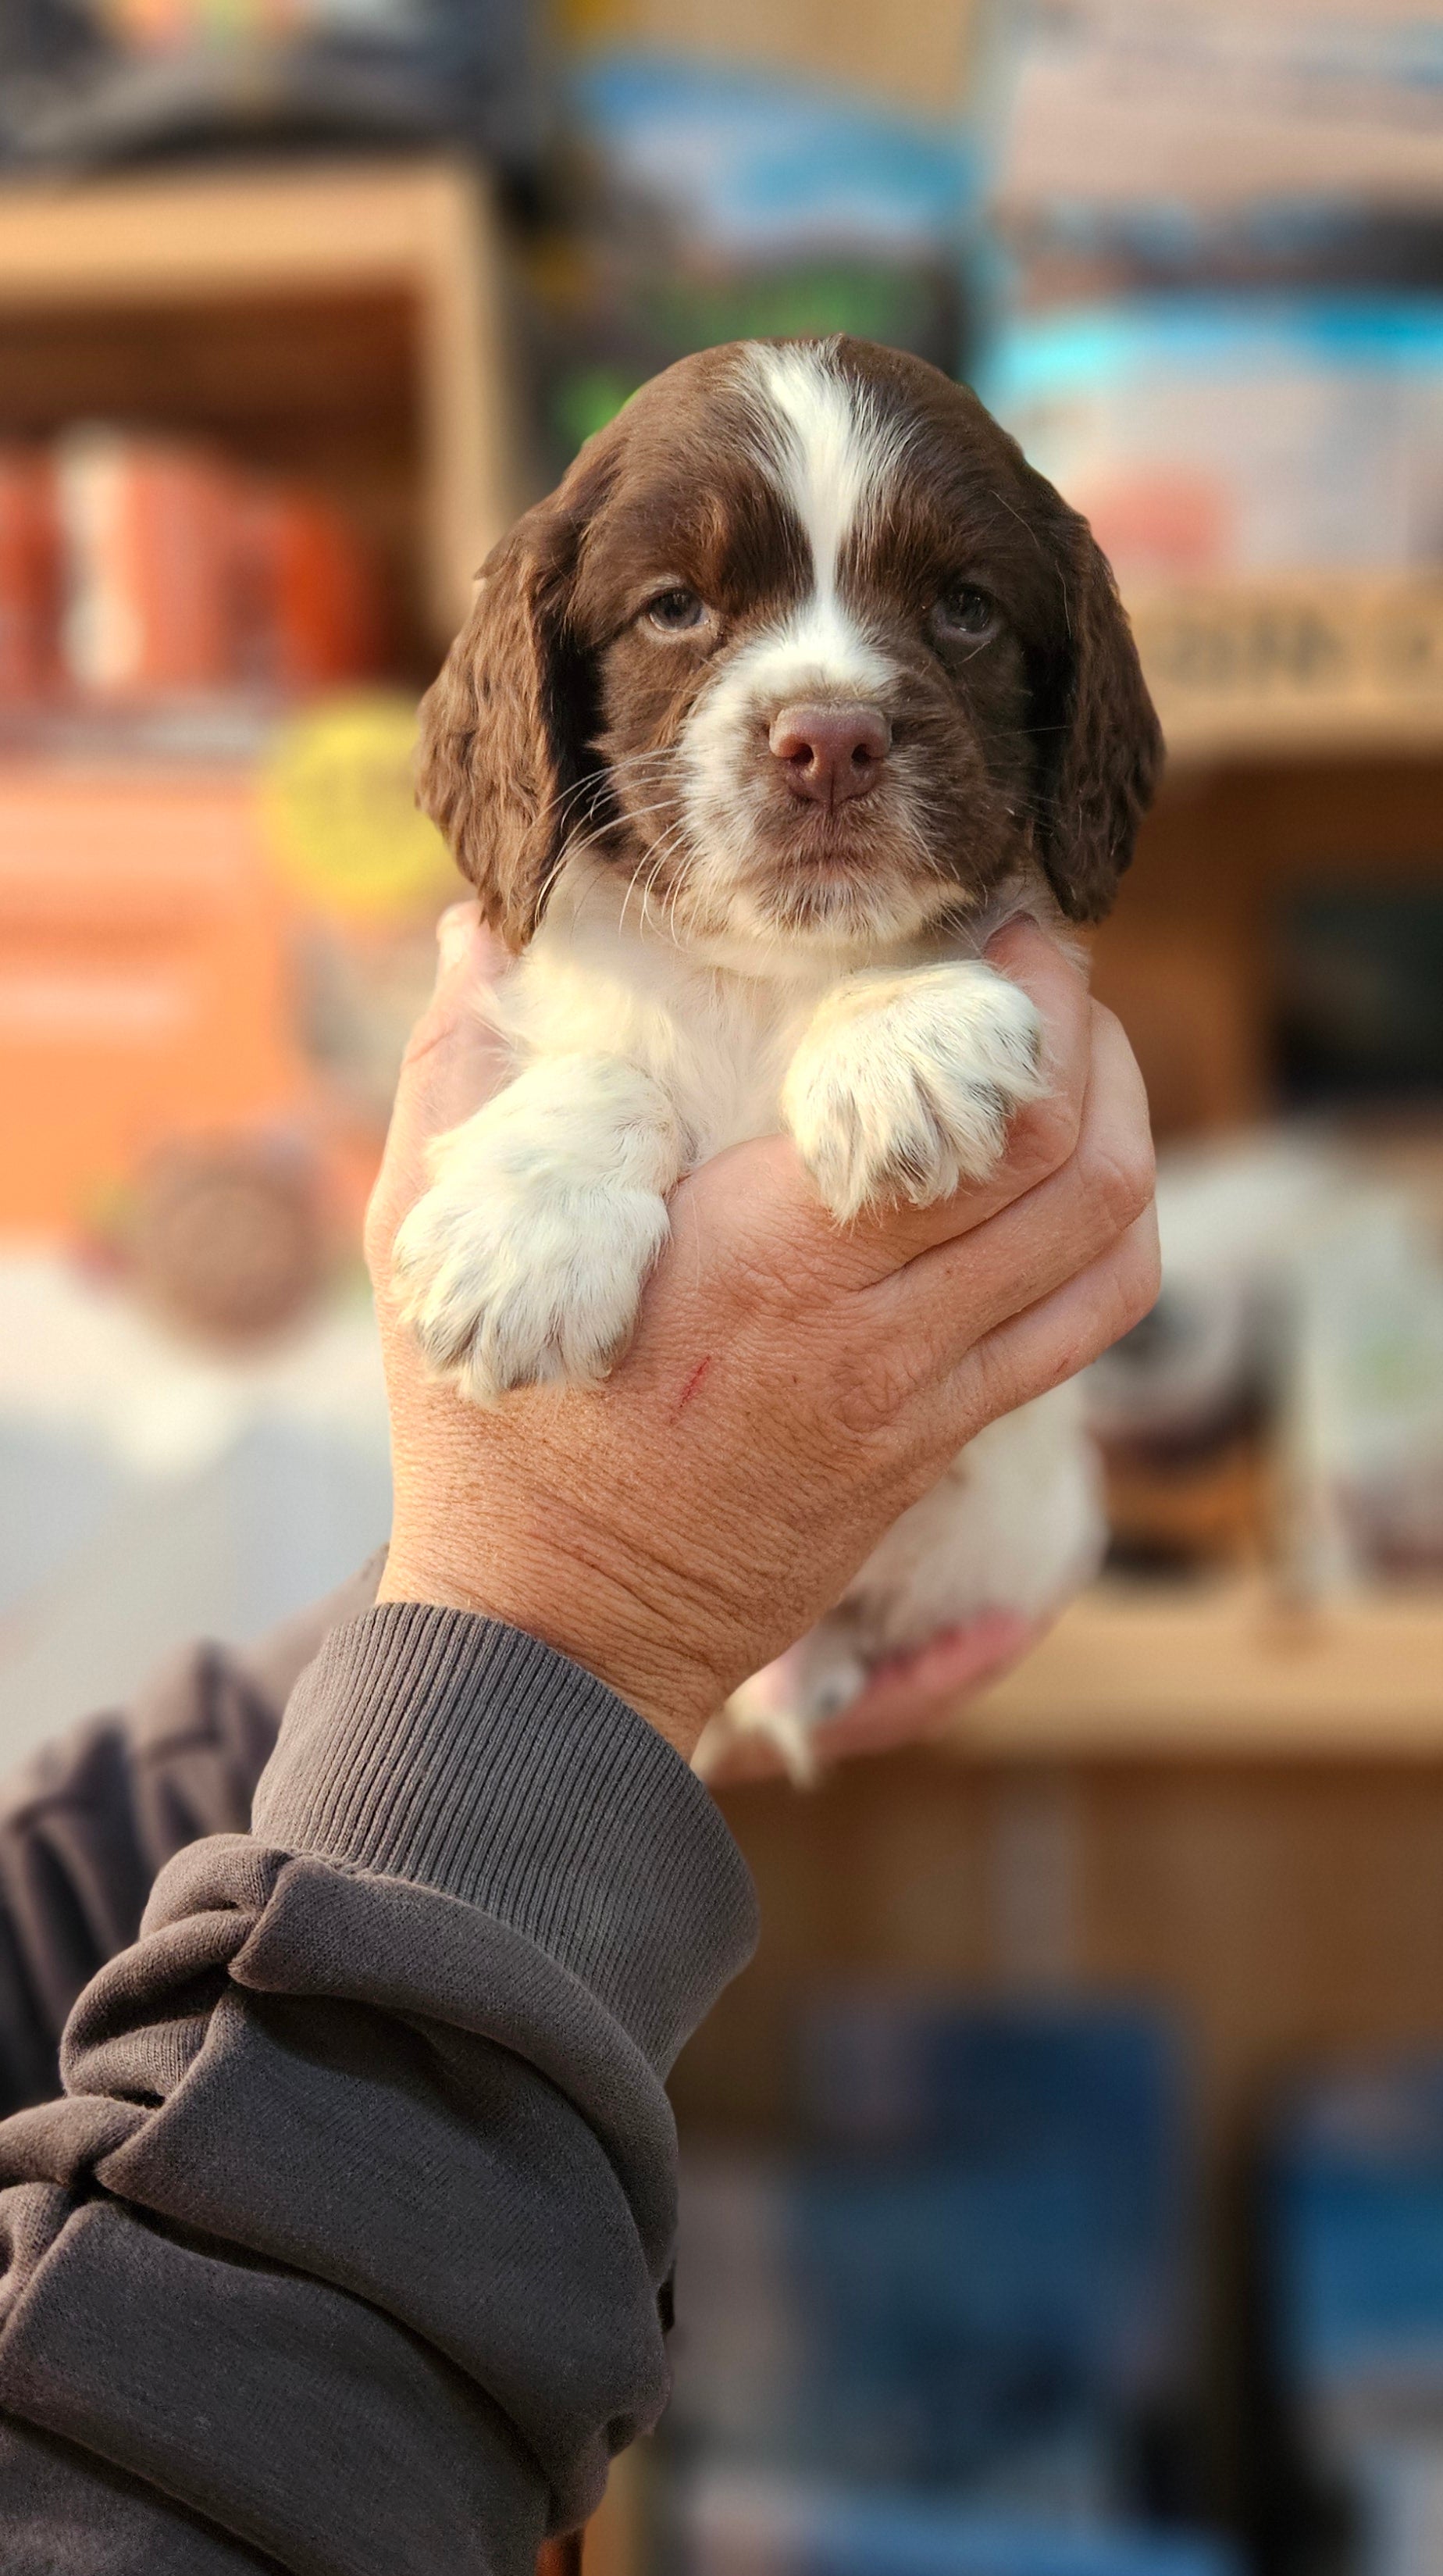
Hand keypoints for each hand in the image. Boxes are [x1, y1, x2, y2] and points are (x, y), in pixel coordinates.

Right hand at [367, 908, 1156, 1758]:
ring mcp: (920, 1404)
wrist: (553, 1646)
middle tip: (1048, 973)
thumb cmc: (492, 1444)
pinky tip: (1063, 1184)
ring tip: (1079, 1061)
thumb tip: (477, 930)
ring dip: (1125, 1138)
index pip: (980, 1120)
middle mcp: (876, 1335)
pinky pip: (1074, 1335)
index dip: (1030, 1009)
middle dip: (1095, 1045)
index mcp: (771, 1263)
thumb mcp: (446, 1243)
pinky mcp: (933, 1450)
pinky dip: (1105, 1244)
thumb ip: (460, 1072)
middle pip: (1079, 1171)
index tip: (1004, 932)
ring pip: (1108, 1255)